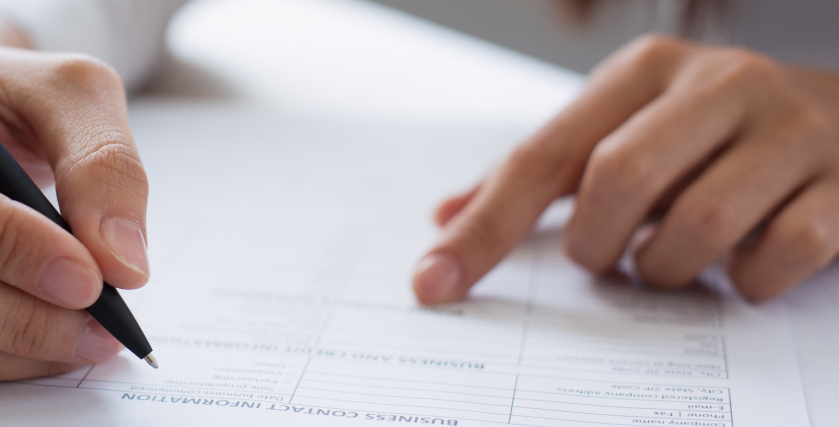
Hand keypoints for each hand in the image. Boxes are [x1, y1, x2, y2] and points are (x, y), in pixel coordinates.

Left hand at [414, 35, 838, 302]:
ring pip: (697, 226)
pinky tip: (741, 266)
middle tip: (606, 255)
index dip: (485, 227)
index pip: (541, 155)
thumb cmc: (710, 133)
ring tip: (670, 259)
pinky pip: (779, 254)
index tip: (435, 281)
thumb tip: (446, 218)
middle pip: (616, 181)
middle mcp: (719, 85)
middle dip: (596, 244)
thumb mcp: (623, 129)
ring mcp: (790, 132)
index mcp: (645, 71)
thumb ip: (539, 174)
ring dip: (666, 269)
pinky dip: (746, 282)